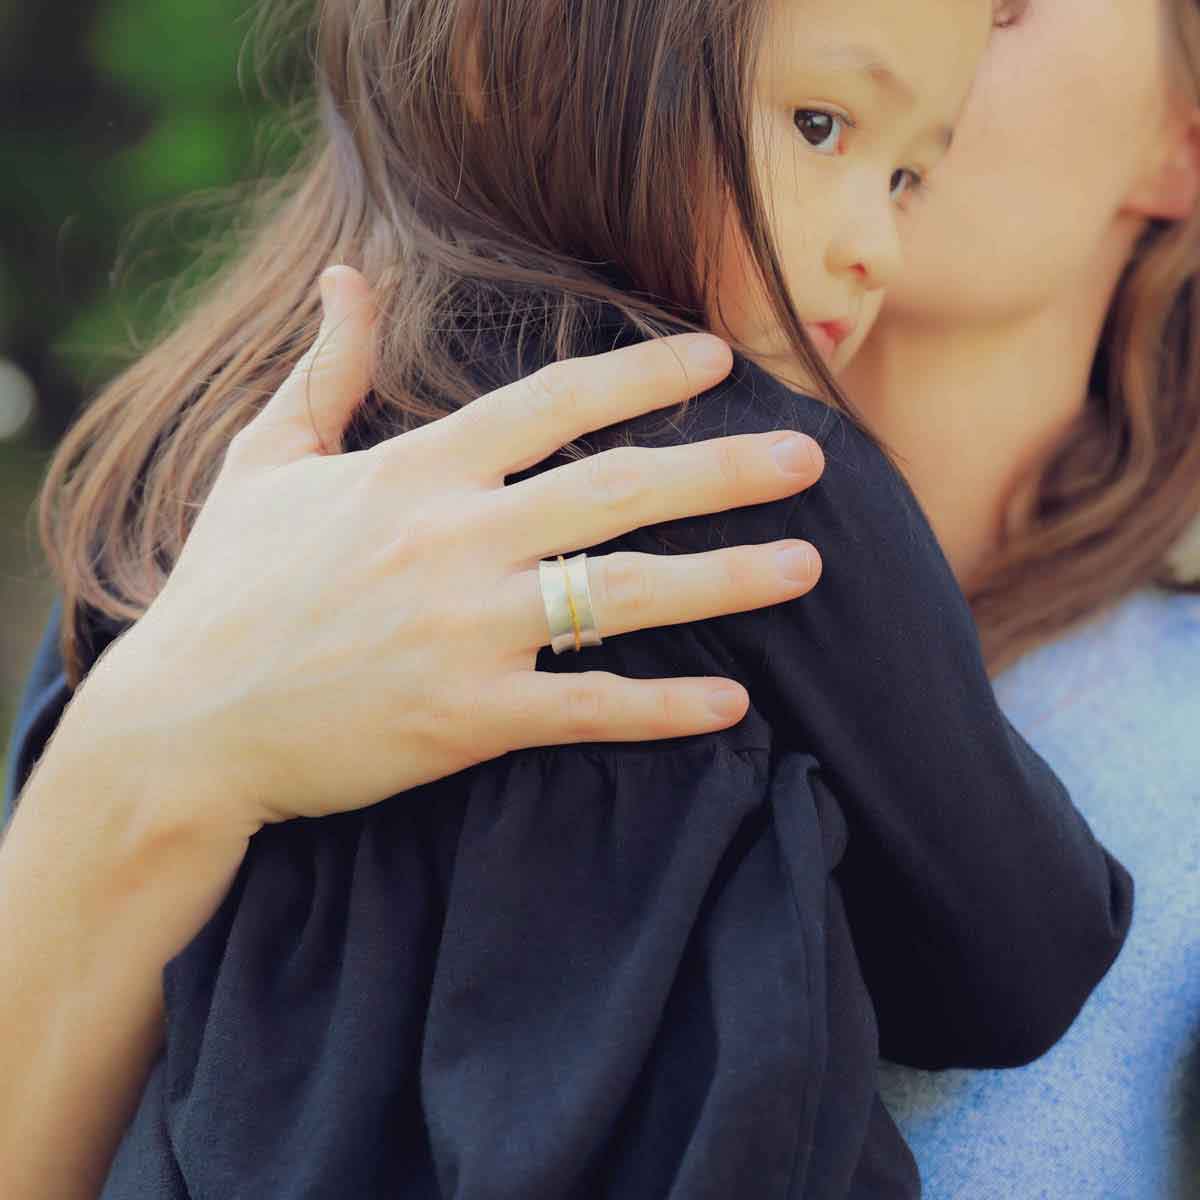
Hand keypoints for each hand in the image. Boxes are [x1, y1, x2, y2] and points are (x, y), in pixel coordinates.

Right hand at [82, 266, 823, 832]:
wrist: (182, 726)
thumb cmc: (224, 591)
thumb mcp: (264, 462)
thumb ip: (323, 369)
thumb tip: (348, 279)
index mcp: (415, 473)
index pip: (552, 404)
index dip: (643, 375)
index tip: (719, 360)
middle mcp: (455, 541)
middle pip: (618, 489)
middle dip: (725, 470)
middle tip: (811, 458)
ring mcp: (466, 632)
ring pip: (625, 594)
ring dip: (727, 580)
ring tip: (807, 566)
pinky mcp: (467, 719)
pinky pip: (588, 708)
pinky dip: (665, 708)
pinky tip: (734, 703)